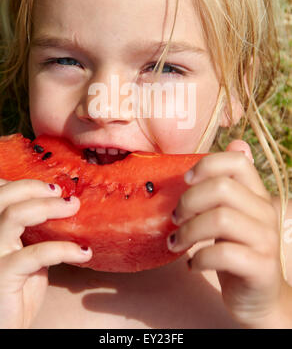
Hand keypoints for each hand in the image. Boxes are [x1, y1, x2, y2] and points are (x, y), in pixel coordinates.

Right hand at [0, 178, 91, 328]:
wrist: (3, 328)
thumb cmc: (14, 292)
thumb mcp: (25, 255)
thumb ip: (35, 234)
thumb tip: (64, 210)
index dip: (18, 183)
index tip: (50, 187)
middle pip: (1, 197)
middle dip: (33, 187)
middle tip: (61, 193)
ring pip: (13, 215)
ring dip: (47, 207)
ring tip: (72, 208)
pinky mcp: (0, 275)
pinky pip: (34, 254)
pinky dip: (62, 249)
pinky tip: (82, 252)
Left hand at [167, 140, 290, 327]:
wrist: (259, 297)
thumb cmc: (237, 249)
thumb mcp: (232, 214)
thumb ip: (230, 184)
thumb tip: (238, 142)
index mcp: (256, 194)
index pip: (237, 161)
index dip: (206, 165)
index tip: (186, 181)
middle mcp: (265, 211)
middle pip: (222, 188)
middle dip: (189, 201)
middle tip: (174, 218)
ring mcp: (265, 239)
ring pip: (220, 219)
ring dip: (188, 231)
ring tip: (176, 242)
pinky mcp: (260, 266)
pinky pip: (224, 253)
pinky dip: (199, 259)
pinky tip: (191, 264)